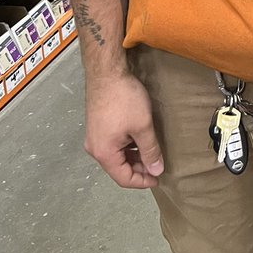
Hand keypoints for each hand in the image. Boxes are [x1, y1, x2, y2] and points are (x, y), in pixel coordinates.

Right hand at [84, 72, 164, 188]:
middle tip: (158, 164)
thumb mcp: (142, 126)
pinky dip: (127, 146)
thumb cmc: (125, 99)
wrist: (107, 72)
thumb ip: (150, 150)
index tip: (159, 177)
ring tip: (151, 151)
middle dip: (139, 168)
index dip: (142, 181)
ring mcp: (94, 136)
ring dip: (134, 156)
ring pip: (116, 155)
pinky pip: (113, 144)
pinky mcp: (97, 125)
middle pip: (118, 167)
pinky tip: (139, 138)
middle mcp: (95, 148)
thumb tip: (156, 170)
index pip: (123, 178)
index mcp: (104, 153)